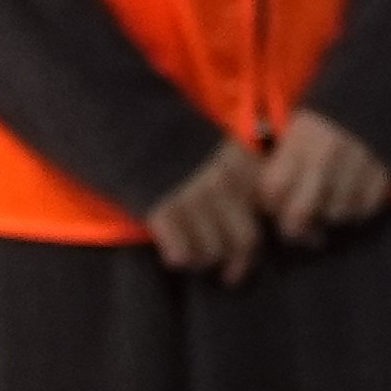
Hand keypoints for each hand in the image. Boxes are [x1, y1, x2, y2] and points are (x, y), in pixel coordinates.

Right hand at [145, 139, 266, 285]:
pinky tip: (173, 256)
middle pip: (246, 239)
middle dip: (238, 263)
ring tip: (194, 261)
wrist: (123, 114)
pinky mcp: (161, 206)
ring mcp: (193, 195)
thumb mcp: (215, 145)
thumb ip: (237, 173)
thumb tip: (258, 206)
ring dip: (205, 261)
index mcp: (241, 165)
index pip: (267, 214)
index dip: (266, 235)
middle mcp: (224, 182)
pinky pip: (182, 248)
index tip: (265, 252)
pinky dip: (181, 257)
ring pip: (214, 249)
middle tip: (231, 276)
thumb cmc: (166, 132)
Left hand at [258, 109, 390, 248]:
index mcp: (298, 142)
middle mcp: (325, 158)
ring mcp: (357, 168)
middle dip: (296, 229)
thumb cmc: (332, 111)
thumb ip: (284, 161)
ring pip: (335, 216)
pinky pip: (366, 210)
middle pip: (299, 214)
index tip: (276, 204)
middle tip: (301, 228)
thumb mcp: (299, 126)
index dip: (270, 204)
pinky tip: (355, 198)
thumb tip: (274, 200)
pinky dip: (359, 210)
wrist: (384, 87)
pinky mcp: (386, 174)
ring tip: (332, 205)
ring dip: (331, 216)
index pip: (272, 191)